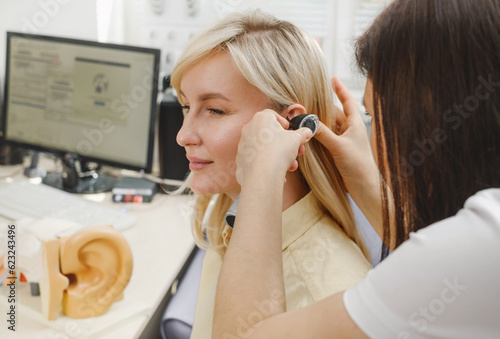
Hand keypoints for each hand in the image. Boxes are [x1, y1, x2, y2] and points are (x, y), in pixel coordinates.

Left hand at [236, 109, 311, 186]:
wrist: (262, 174)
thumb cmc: (279, 151)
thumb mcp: (296, 139)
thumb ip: (302, 134)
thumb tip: (307, 132)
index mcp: (261, 118)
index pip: (273, 115)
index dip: (284, 123)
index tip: (291, 132)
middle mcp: (249, 129)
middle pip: (269, 134)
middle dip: (285, 144)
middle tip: (297, 151)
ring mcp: (243, 145)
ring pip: (264, 148)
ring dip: (279, 156)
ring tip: (291, 166)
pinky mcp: (241, 160)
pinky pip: (258, 160)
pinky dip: (268, 165)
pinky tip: (279, 174)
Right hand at [314, 77, 378, 194]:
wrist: (363, 186)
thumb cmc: (358, 165)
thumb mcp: (339, 147)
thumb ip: (323, 133)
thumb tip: (308, 121)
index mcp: (355, 124)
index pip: (347, 102)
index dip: (340, 90)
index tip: (332, 79)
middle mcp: (349, 130)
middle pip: (333, 113)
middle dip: (321, 107)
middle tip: (305, 102)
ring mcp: (343, 140)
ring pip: (328, 126)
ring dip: (317, 122)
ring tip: (303, 116)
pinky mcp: (337, 151)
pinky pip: (325, 138)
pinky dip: (317, 134)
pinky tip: (308, 133)